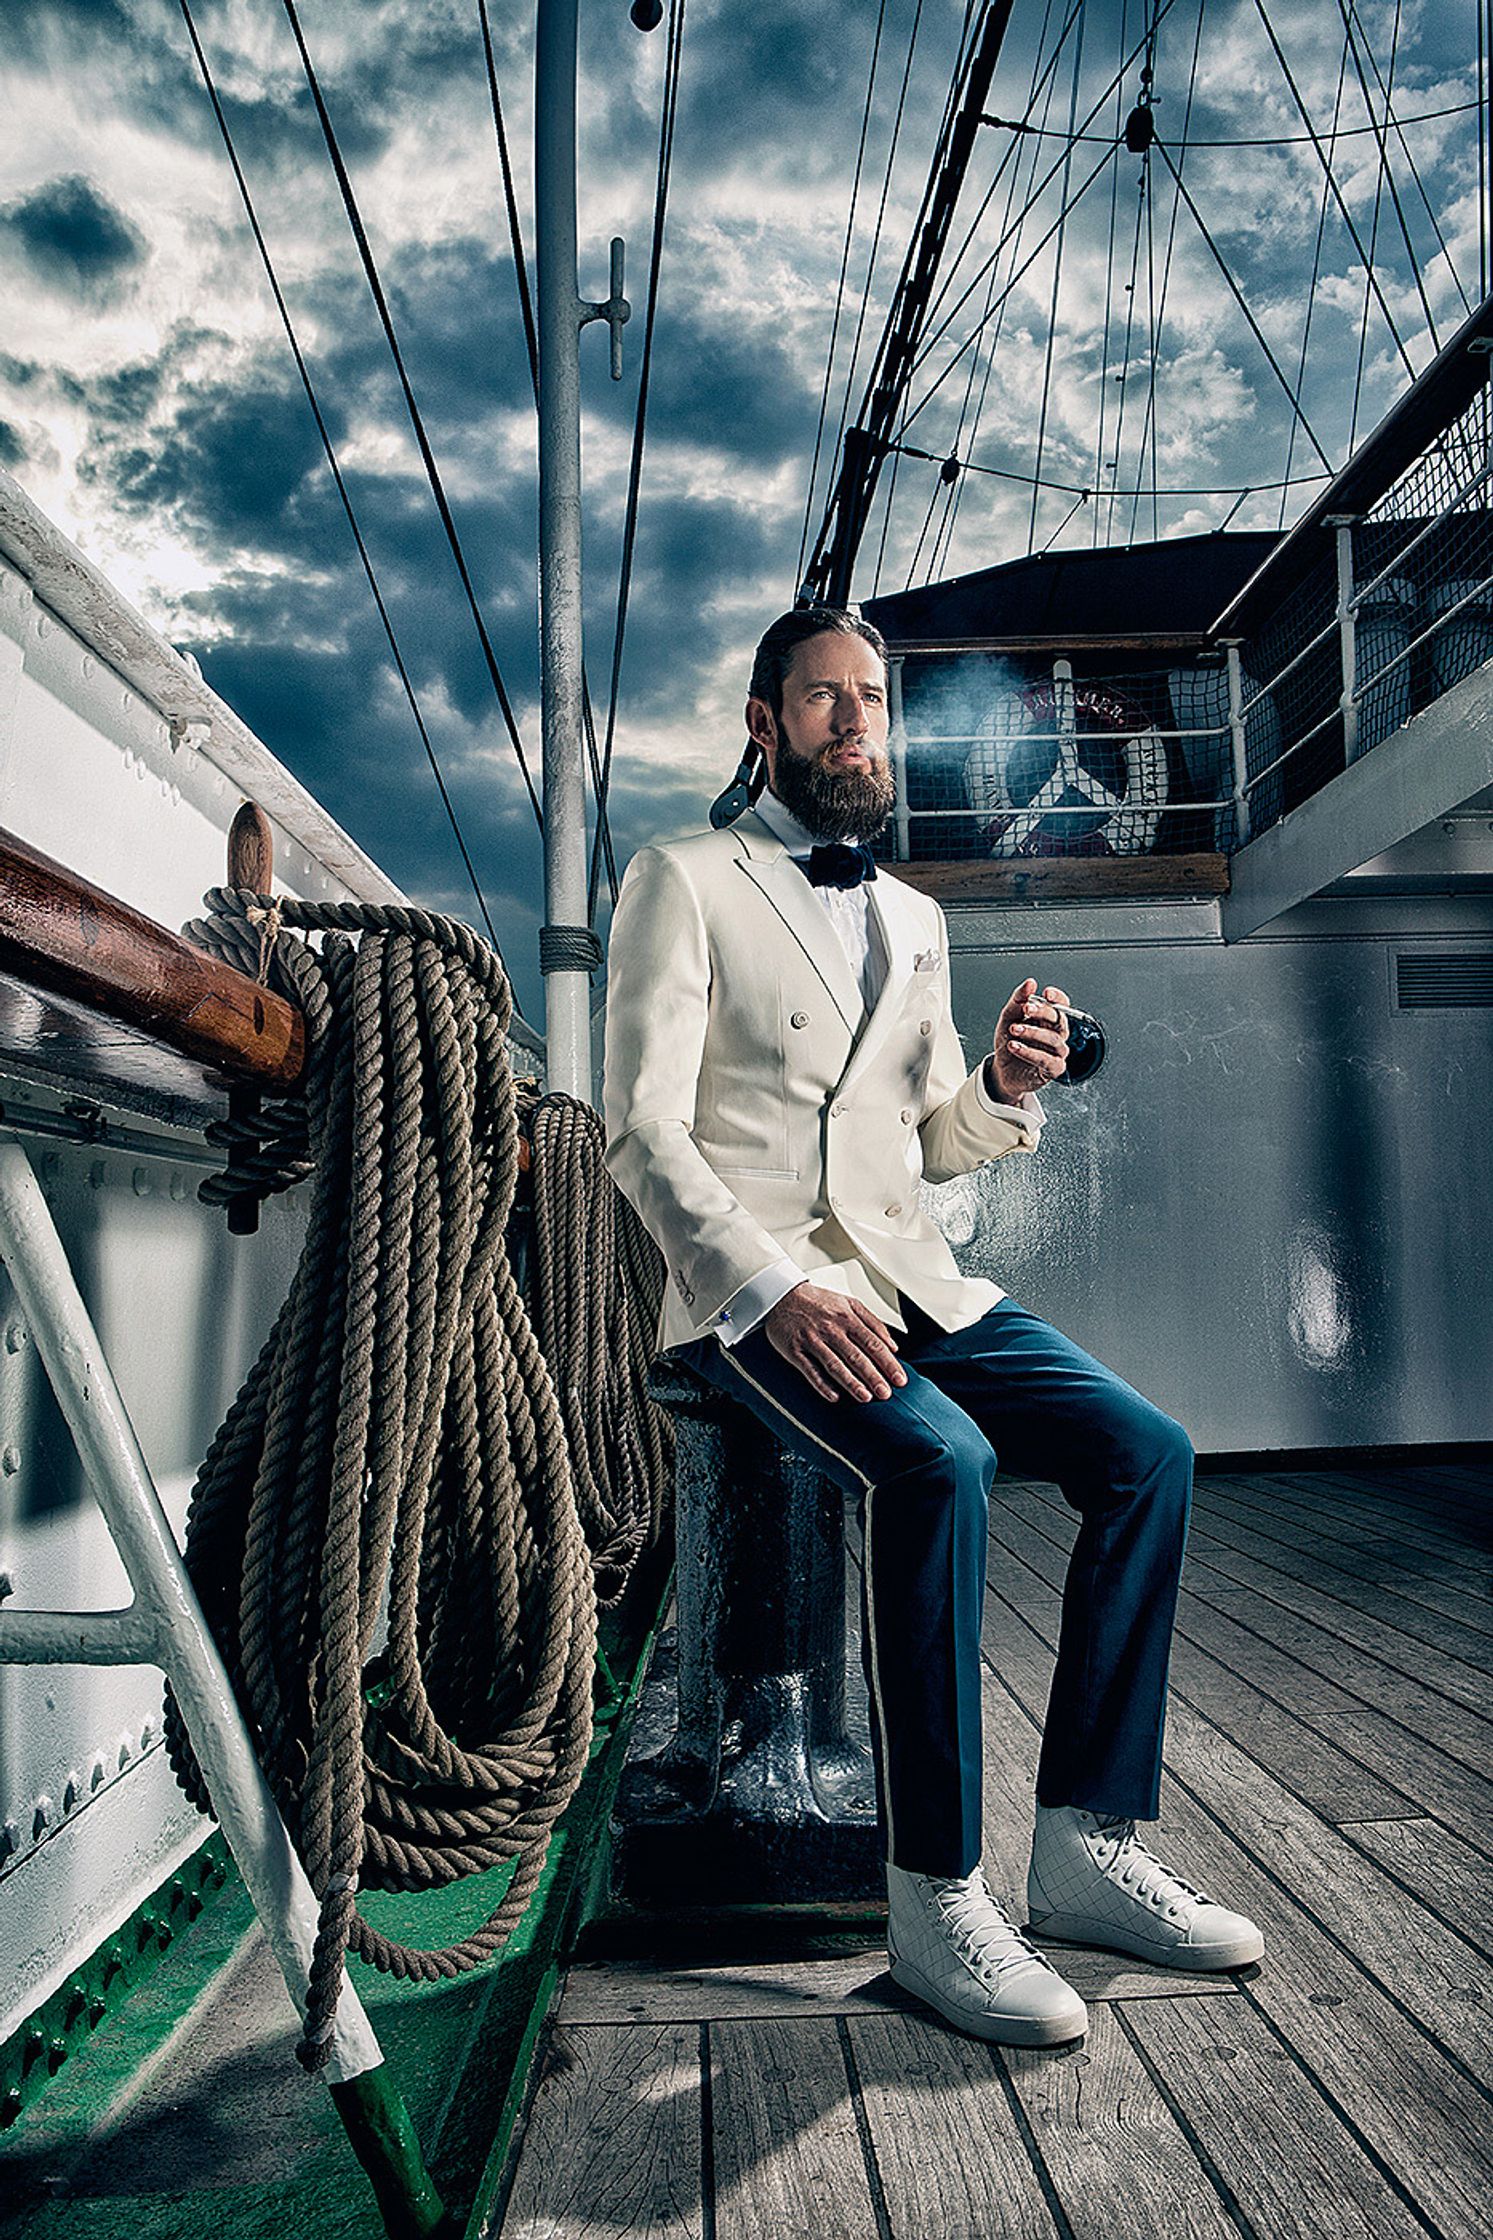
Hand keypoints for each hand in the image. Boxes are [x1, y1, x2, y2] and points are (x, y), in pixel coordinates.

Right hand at [763, 1284, 908, 1403]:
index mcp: (847, 1317)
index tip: (899, 1379)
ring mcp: (812, 1340)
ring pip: (835, 1364)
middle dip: (874, 1376)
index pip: (873, 1343)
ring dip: (851, 1383)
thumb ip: (873, 1322)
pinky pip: (810, 1370)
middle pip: (857, 1356)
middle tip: (886, 1393)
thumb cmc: (818, 1301)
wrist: (781, 1295)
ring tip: (865, 1397)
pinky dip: (822, 1384)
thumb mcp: (849, 1303)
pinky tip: (834, 1396)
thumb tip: (893, 1345)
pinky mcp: (795, 1350)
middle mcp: (831, 1329)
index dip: (888, 1363)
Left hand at [988, 979, 1070, 1101]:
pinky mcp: (1054, 1069)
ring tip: (1013, 1029)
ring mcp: (1057, 1052)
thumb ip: (1018, 1000)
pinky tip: (1015, 1047)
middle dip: (1042, 1012)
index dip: (1058, 998)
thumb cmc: (1010, 1042)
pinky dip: (1029, 1052)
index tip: (1046, 993)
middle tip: (1025, 1008)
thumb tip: (1030, 983)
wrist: (1001, 1070)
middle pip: (1059, 1019)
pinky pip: (1047, 1060)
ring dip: (1032, 1032)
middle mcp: (1056, 1034)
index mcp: (1048, 1019)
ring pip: (1053, 1039)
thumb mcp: (1009, 1017)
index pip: (1061, 1005)